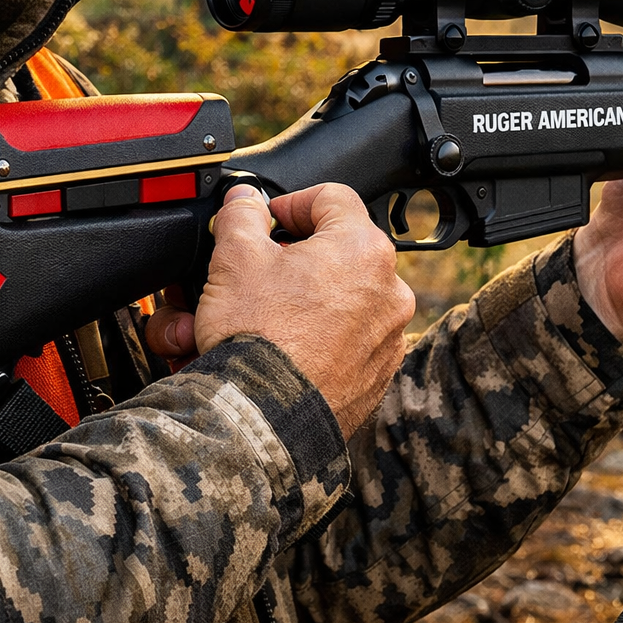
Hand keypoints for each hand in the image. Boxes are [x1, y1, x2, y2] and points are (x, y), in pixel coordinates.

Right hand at [145, 183, 414, 437]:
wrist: (266, 424)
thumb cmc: (257, 339)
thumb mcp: (235, 258)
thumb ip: (242, 215)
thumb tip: (246, 200)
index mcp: (362, 248)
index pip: (332, 198)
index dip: (291, 204)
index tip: (267, 221)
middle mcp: (388, 290)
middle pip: (333, 254)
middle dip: (286, 262)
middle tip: (251, 275)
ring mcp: (387, 336)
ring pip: (335, 301)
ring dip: (292, 303)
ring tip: (246, 322)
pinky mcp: (376, 375)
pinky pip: (343, 342)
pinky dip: (311, 340)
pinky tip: (271, 352)